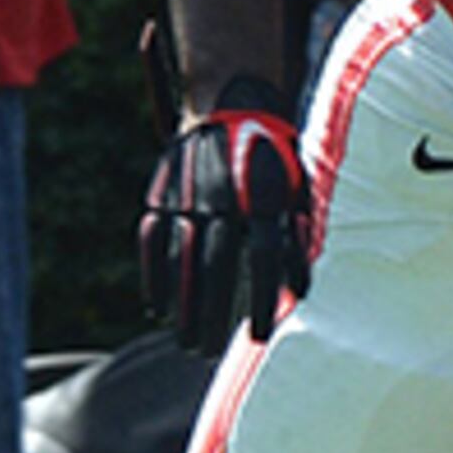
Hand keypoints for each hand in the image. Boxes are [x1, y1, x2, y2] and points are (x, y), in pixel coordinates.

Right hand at [137, 76, 312, 352]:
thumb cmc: (276, 158)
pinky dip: (153, 274)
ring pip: (181, 258)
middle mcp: (225, 197)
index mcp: (264, 197)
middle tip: (207, 353)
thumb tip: (300, 290)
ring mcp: (189, 193)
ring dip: (182, 305)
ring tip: (185, 341)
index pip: (264, 260)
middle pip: (217, 267)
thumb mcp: (298, 189)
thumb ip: (298, 236)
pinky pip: (153, 237)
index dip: (262, 300)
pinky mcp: (163, 189)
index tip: (259, 337)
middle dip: (211, 315)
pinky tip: (157, 305)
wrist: (237, 100)